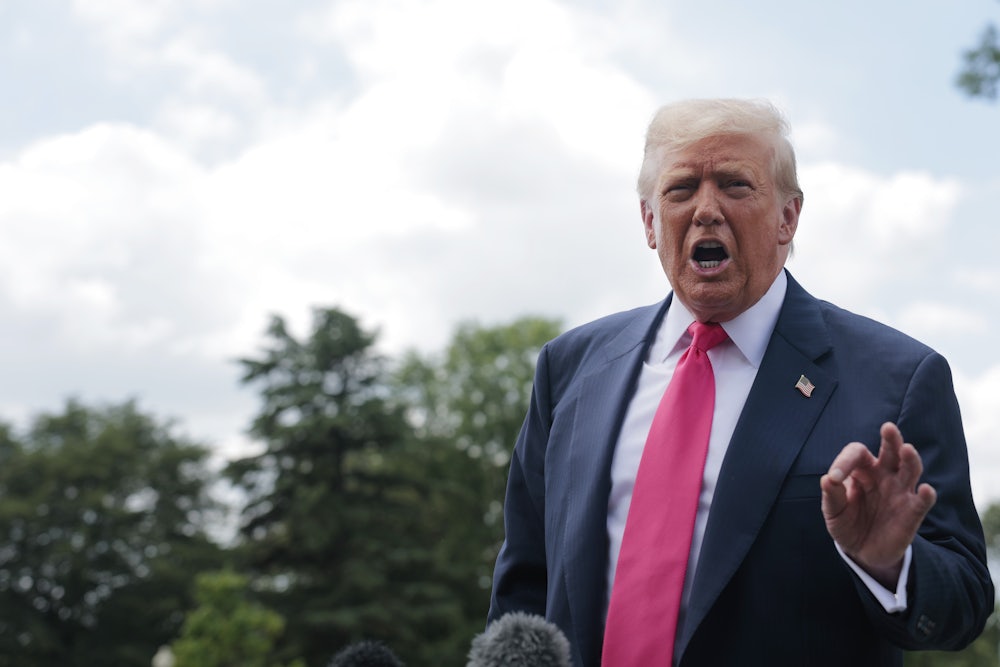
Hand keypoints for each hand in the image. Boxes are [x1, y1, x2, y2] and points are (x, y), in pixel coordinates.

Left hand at [820, 422, 936, 587]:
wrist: (862, 552)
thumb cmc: (846, 523)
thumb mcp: (833, 512)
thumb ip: (832, 496)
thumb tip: (828, 479)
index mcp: (862, 470)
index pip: (856, 454)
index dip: (844, 462)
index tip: (834, 478)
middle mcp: (884, 475)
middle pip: (891, 451)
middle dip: (891, 440)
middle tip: (888, 428)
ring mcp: (900, 492)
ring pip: (910, 470)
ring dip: (910, 459)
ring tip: (907, 449)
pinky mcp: (912, 512)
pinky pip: (922, 501)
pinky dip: (926, 495)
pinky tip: (926, 489)